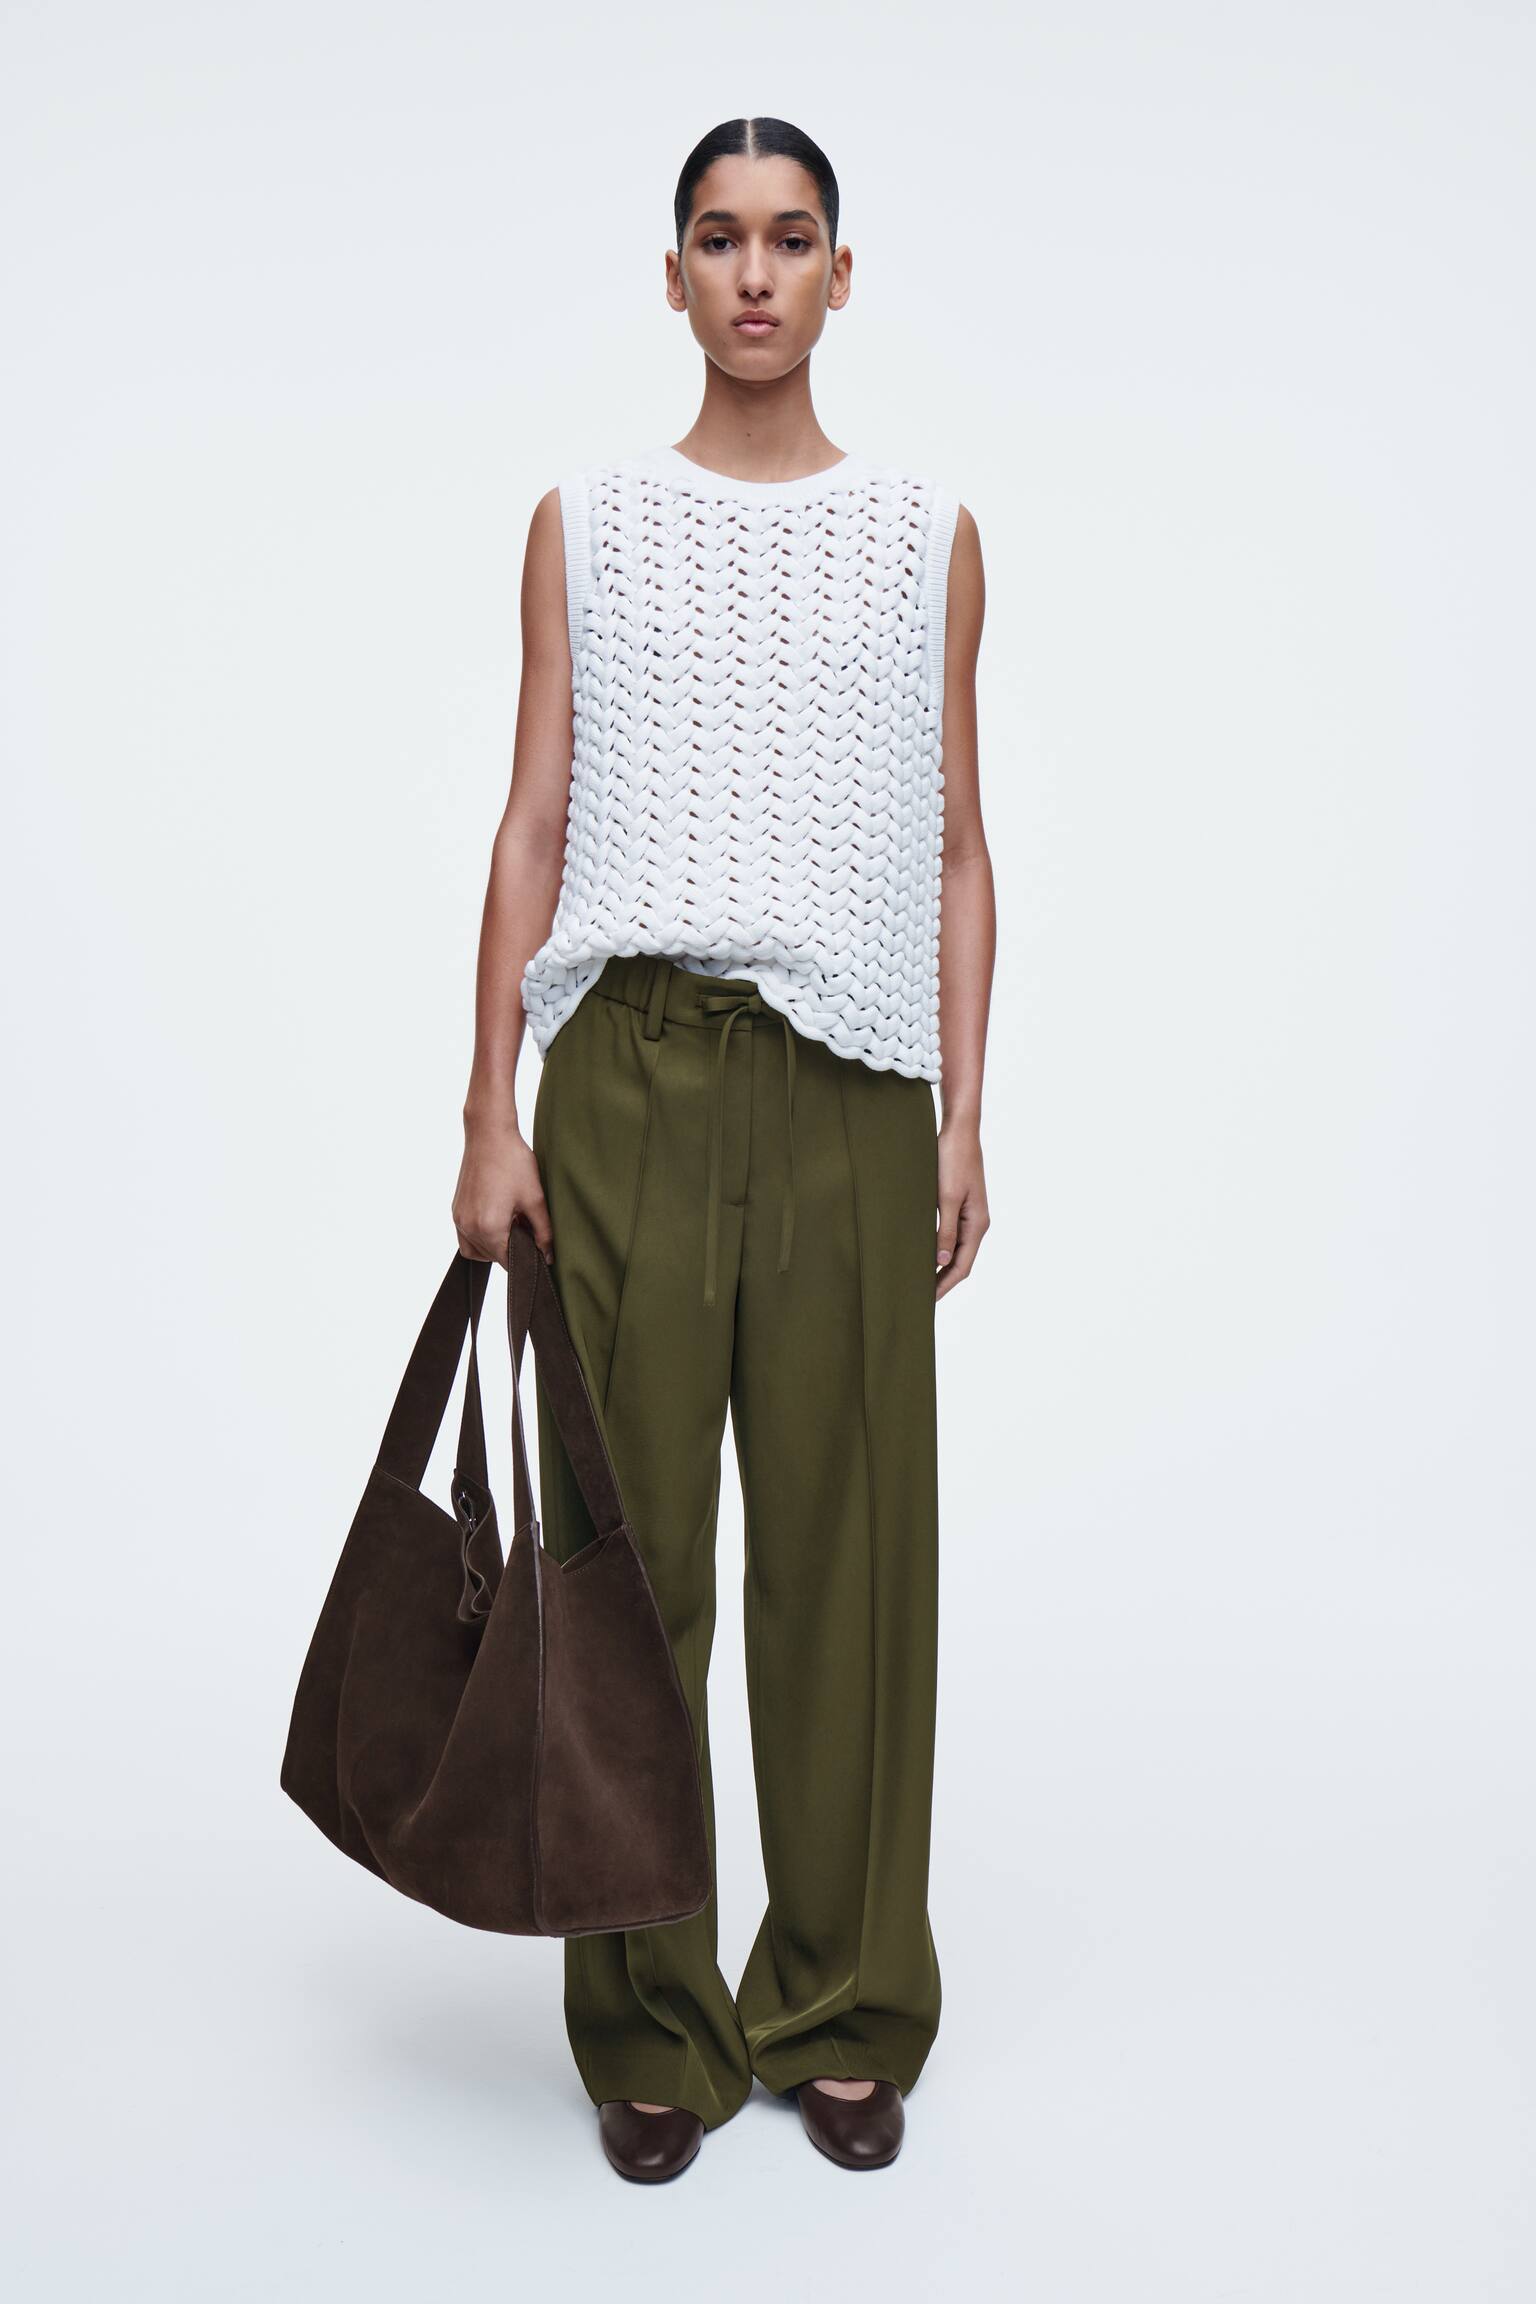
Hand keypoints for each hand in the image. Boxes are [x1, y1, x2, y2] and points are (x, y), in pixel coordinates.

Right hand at [452, 1106, 553, 1266]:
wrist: (489, 1134)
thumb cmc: (512, 1162)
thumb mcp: (535, 1199)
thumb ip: (543, 1232)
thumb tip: (547, 1255)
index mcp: (488, 1227)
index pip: (507, 1261)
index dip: (525, 1258)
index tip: (536, 1246)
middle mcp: (468, 1226)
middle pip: (491, 1258)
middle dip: (510, 1250)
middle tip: (526, 1229)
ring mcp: (459, 1218)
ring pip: (476, 1250)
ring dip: (493, 1245)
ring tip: (511, 1223)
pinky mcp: (456, 1209)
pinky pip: (466, 1236)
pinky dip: (481, 1235)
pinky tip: (497, 1217)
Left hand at [935, 1115, 987, 1300]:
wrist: (958, 1131)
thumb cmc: (952, 1160)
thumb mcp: (947, 1198)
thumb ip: (945, 1230)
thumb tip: (941, 1261)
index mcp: (977, 1224)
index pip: (962, 1266)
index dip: (945, 1285)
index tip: (927, 1300)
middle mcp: (976, 1223)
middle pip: (960, 1261)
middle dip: (942, 1280)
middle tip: (920, 1297)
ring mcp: (969, 1214)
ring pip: (954, 1250)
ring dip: (939, 1266)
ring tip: (919, 1280)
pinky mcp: (959, 1205)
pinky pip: (950, 1235)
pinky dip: (938, 1248)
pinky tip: (923, 1252)